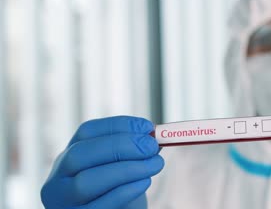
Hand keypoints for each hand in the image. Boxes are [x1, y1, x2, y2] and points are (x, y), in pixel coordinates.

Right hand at [41, 116, 163, 208]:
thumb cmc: (120, 190)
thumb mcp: (124, 165)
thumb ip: (136, 149)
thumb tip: (154, 135)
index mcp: (69, 156)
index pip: (86, 131)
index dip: (119, 126)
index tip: (148, 127)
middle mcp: (59, 178)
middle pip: (80, 154)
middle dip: (120, 146)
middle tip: (151, 146)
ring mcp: (63, 202)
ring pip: (85, 182)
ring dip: (126, 169)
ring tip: (155, 164)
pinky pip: (100, 205)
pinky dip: (126, 190)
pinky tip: (144, 182)